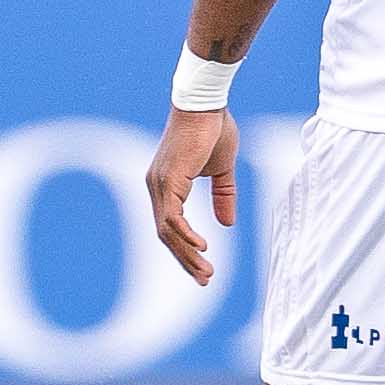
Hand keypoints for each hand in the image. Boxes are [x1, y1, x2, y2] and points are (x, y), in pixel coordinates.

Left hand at [146, 105, 238, 283]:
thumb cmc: (213, 130)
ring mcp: (160, 184)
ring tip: (207, 273)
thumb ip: (223, 195)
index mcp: (166, 186)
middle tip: (205, 280)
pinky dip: (185, 234)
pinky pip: (172, 216)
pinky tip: (201, 248)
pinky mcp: (168, 180)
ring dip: (187, 254)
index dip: (185, 249)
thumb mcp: (222, 170)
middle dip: (185, 260)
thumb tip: (227, 224)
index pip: (171, 226)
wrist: (206, 105)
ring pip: (168, 230)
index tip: (202, 268)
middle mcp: (157, 187)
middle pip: (166, 234)